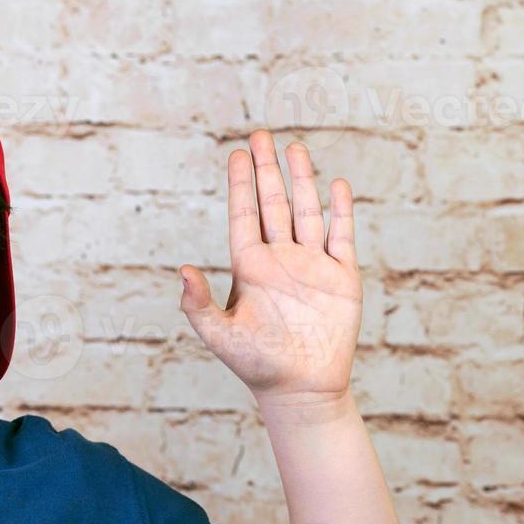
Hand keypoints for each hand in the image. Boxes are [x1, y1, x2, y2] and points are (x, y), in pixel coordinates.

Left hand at [178, 129, 360, 406]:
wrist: (300, 389)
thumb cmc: (255, 364)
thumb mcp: (219, 334)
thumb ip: (198, 304)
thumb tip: (182, 270)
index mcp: (250, 267)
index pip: (244, 216)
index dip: (241, 185)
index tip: (237, 154)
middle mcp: (280, 259)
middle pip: (273, 204)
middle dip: (267, 170)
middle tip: (261, 134)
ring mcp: (311, 265)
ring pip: (305, 212)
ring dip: (301, 181)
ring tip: (295, 148)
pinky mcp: (341, 278)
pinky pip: (341, 237)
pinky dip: (339, 212)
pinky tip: (336, 186)